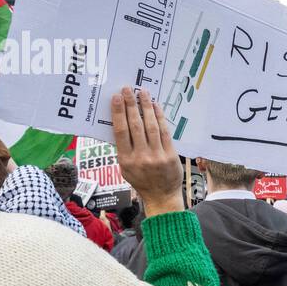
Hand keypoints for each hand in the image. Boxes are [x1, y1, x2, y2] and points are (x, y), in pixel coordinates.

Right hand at [111, 87, 183, 216]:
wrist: (161, 196)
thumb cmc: (141, 180)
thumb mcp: (125, 168)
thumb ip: (123, 149)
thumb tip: (120, 123)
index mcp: (125, 160)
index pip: (120, 131)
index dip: (118, 113)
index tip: (116, 98)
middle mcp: (140, 157)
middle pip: (135, 125)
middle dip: (131, 105)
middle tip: (128, 89)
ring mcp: (156, 156)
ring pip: (150, 126)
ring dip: (146, 107)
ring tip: (142, 93)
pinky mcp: (170, 155)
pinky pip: (164, 132)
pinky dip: (160, 117)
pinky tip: (155, 106)